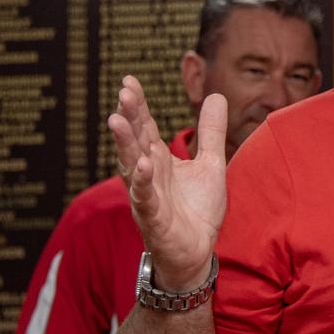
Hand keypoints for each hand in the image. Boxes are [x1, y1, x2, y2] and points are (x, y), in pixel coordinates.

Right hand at [107, 75, 226, 288]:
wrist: (197, 252)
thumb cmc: (197, 210)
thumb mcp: (211, 164)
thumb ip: (211, 132)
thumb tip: (216, 95)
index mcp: (159, 159)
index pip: (146, 127)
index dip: (137, 105)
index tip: (129, 81)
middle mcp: (148, 174)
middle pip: (135, 141)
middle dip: (128, 117)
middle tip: (123, 93)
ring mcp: (147, 196)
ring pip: (132, 166)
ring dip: (125, 144)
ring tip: (117, 121)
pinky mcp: (154, 219)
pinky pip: (145, 198)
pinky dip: (143, 182)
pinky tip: (143, 165)